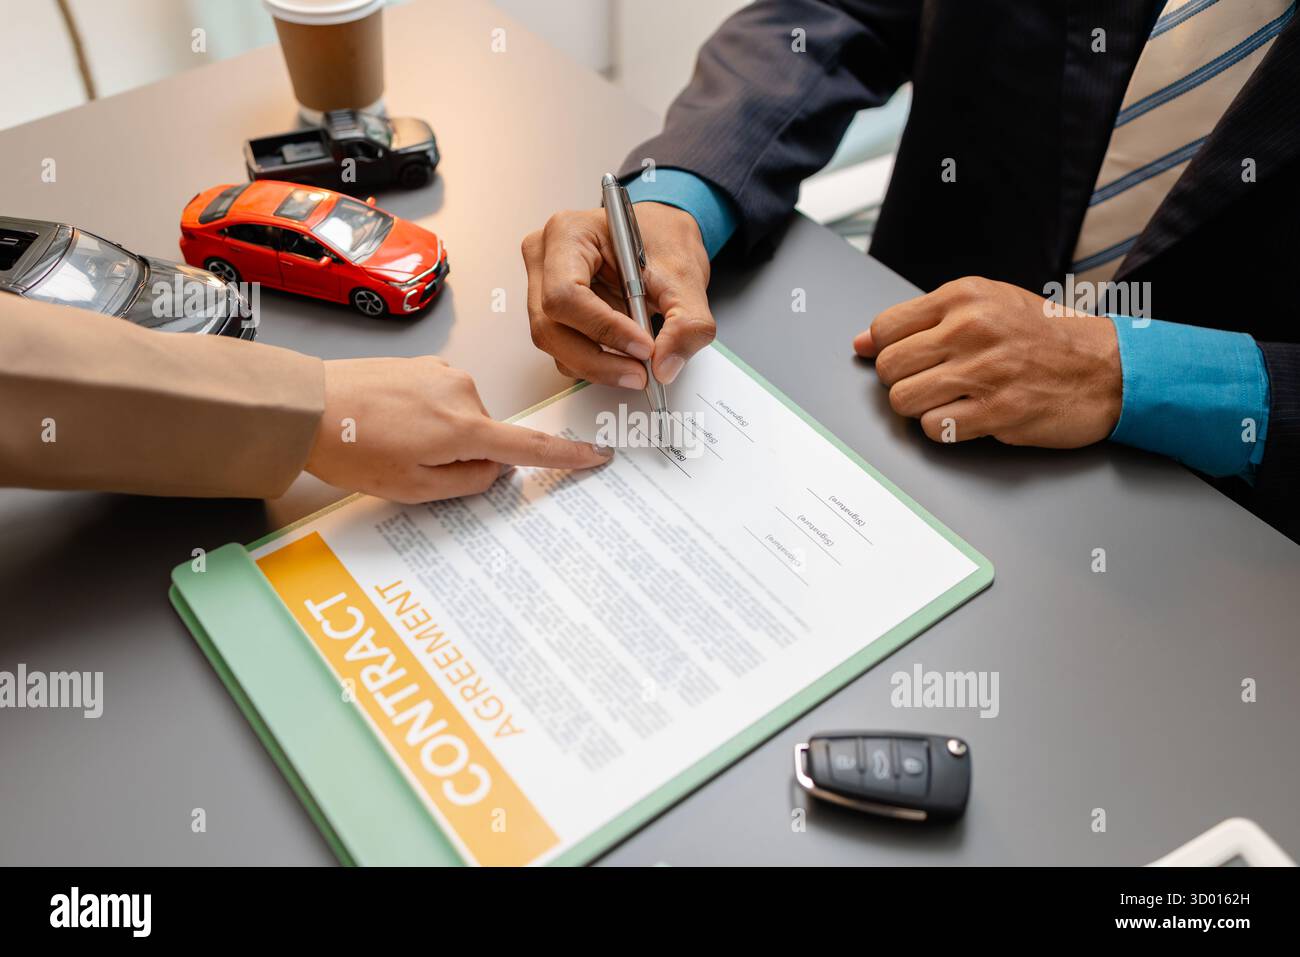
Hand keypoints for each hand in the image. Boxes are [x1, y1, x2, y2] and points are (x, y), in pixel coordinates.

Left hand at [306, 356, 611, 502]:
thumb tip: (492, 470)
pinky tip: (392, 422)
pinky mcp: (426, 363)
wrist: (306, 405)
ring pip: (465, 418)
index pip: (529, 447)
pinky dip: (427, 416)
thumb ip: (464, 483)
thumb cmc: (351, 448)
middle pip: (488, 437)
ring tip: (394, 441)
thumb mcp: (412, 488)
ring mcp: (443, 373)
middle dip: (464, 456)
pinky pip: (444, 400)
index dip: (566, 455)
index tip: (595, 456)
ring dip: (442, 435)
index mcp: (463, 427)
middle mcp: (462, 392)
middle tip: (413, 465)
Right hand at [521, 202, 713, 387]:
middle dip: (598, 360)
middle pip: (550, 327)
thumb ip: (686, 323)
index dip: (604, 328)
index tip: (644, 347)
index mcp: (569, 234)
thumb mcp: (686, 277)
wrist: (659, 236)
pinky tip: (623, 357)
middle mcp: (543, 258)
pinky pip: (562, 348)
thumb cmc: (662, 240)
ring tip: (637, 366)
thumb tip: (665, 367)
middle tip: (641, 373)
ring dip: (597, 365)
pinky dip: (594, 362)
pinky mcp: (549, 311)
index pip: (566, 294)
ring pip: (554, 344)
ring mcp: (540, 286)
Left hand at [853, 277, 1121, 446]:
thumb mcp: (987, 305)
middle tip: (930, 383)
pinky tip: (968, 416)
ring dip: (921, 408)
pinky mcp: (997, 411)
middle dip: (901, 382)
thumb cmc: (1046, 336)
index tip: (906, 360)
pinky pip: (934, 428)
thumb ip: (923, 320)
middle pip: (888, 368)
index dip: (886, 351)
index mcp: (963, 298)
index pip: (884, 328)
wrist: (1110, 368)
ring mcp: (984, 371)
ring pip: (904, 401)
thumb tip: (861, 343)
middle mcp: (970, 329)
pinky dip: (944, 429)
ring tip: (950, 400)